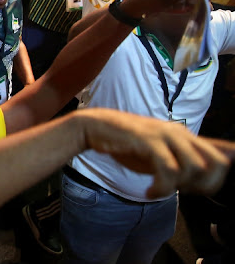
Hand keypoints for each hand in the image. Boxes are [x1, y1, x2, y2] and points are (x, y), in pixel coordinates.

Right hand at [79, 108, 230, 197]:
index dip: (216, 180)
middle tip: (181, 191)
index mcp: (186, 136)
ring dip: (178, 188)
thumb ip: (184, 160)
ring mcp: (166, 135)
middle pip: (217, 164)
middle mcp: (181, 133)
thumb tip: (211, 172)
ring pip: (194, 168)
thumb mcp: (160, 153)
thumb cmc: (128, 144)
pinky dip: (161, 188)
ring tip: (158, 190)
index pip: (223, 156)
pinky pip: (169, 171)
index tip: (193, 189)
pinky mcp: (150, 141)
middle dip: (203, 186)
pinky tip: (149, 192)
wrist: (96, 127)